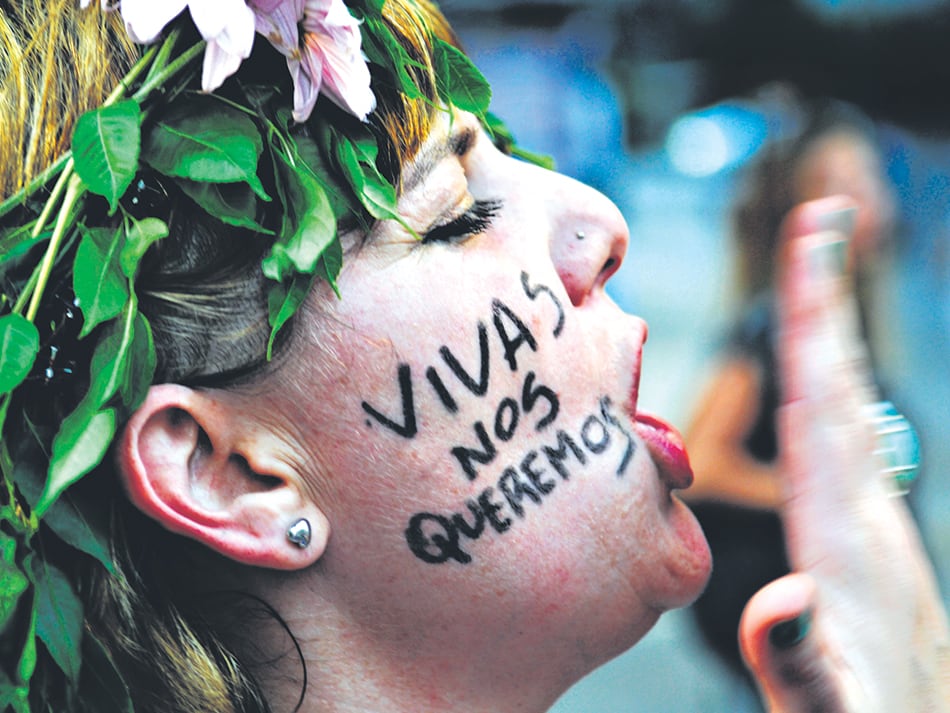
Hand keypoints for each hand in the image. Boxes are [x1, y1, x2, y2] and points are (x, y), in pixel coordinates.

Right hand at [738, 197, 949, 711]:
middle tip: (822, 219)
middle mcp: (871, 523)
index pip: (824, 404)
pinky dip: (826, 402)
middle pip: (840, 388)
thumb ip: (808, 668)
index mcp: (850, 540)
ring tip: (816, 285)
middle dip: (825, 302)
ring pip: (847, 415)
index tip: (816, 232)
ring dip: (828, 343)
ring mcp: (876, 537)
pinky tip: (819, 399)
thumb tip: (782, 603)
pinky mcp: (869, 556)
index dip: (814, 316)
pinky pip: (842, 452)